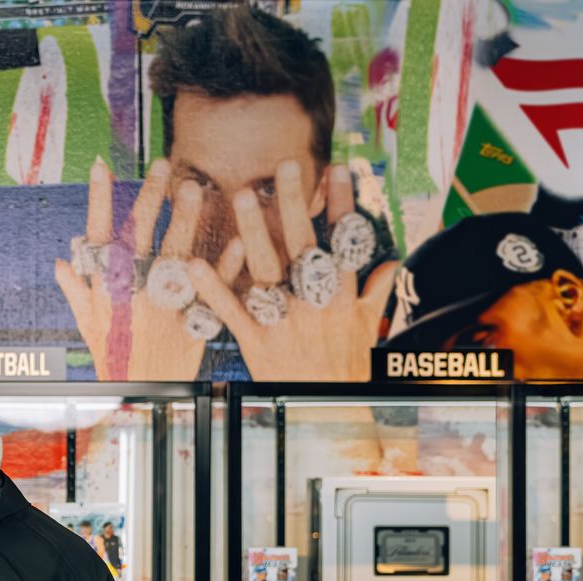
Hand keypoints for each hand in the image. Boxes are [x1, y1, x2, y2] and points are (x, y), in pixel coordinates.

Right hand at [54, 156, 242, 380]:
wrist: (142, 394)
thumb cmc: (114, 359)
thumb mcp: (89, 327)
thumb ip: (76, 292)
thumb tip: (61, 262)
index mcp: (105, 290)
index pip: (98, 236)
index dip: (99, 201)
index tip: (101, 168)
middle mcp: (131, 293)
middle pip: (140, 236)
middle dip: (150, 197)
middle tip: (162, 165)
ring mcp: (161, 305)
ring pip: (174, 253)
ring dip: (186, 219)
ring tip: (195, 187)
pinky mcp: (191, 320)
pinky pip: (211, 289)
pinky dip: (226, 266)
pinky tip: (237, 240)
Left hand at [186, 161, 397, 380]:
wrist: (327, 412)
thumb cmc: (345, 369)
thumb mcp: (367, 330)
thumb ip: (375, 294)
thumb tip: (389, 265)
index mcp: (344, 297)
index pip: (345, 241)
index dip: (341, 205)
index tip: (338, 169)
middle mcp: (316, 304)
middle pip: (304, 245)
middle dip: (295, 204)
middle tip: (284, 166)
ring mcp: (285, 322)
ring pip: (268, 270)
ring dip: (254, 232)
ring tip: (241, 195)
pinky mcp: (257, 342)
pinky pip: (232, 311)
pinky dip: (212, 288)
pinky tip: (193, 264)